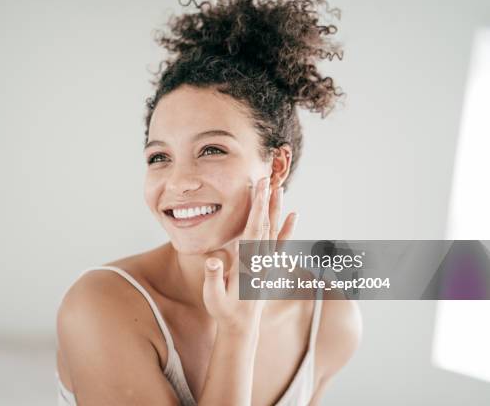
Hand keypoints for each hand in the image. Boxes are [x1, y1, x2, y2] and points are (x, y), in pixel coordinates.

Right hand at [202, 177, 297, 332]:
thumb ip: (213, 279)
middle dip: (266, 201)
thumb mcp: (213, 298)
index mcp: (248, 263)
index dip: (257, 208)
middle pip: (266, 224)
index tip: (259, 189)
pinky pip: (281, 244)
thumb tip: (212, 261)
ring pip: (274, 230)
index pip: (253, 229)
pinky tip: (295, 215)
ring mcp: (267, 262)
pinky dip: (289, 228)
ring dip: (276, 209)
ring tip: (279, 188)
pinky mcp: (268, 266)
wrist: (242, 327)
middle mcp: (261, 260)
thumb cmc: (224, 311)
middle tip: (268, 178)